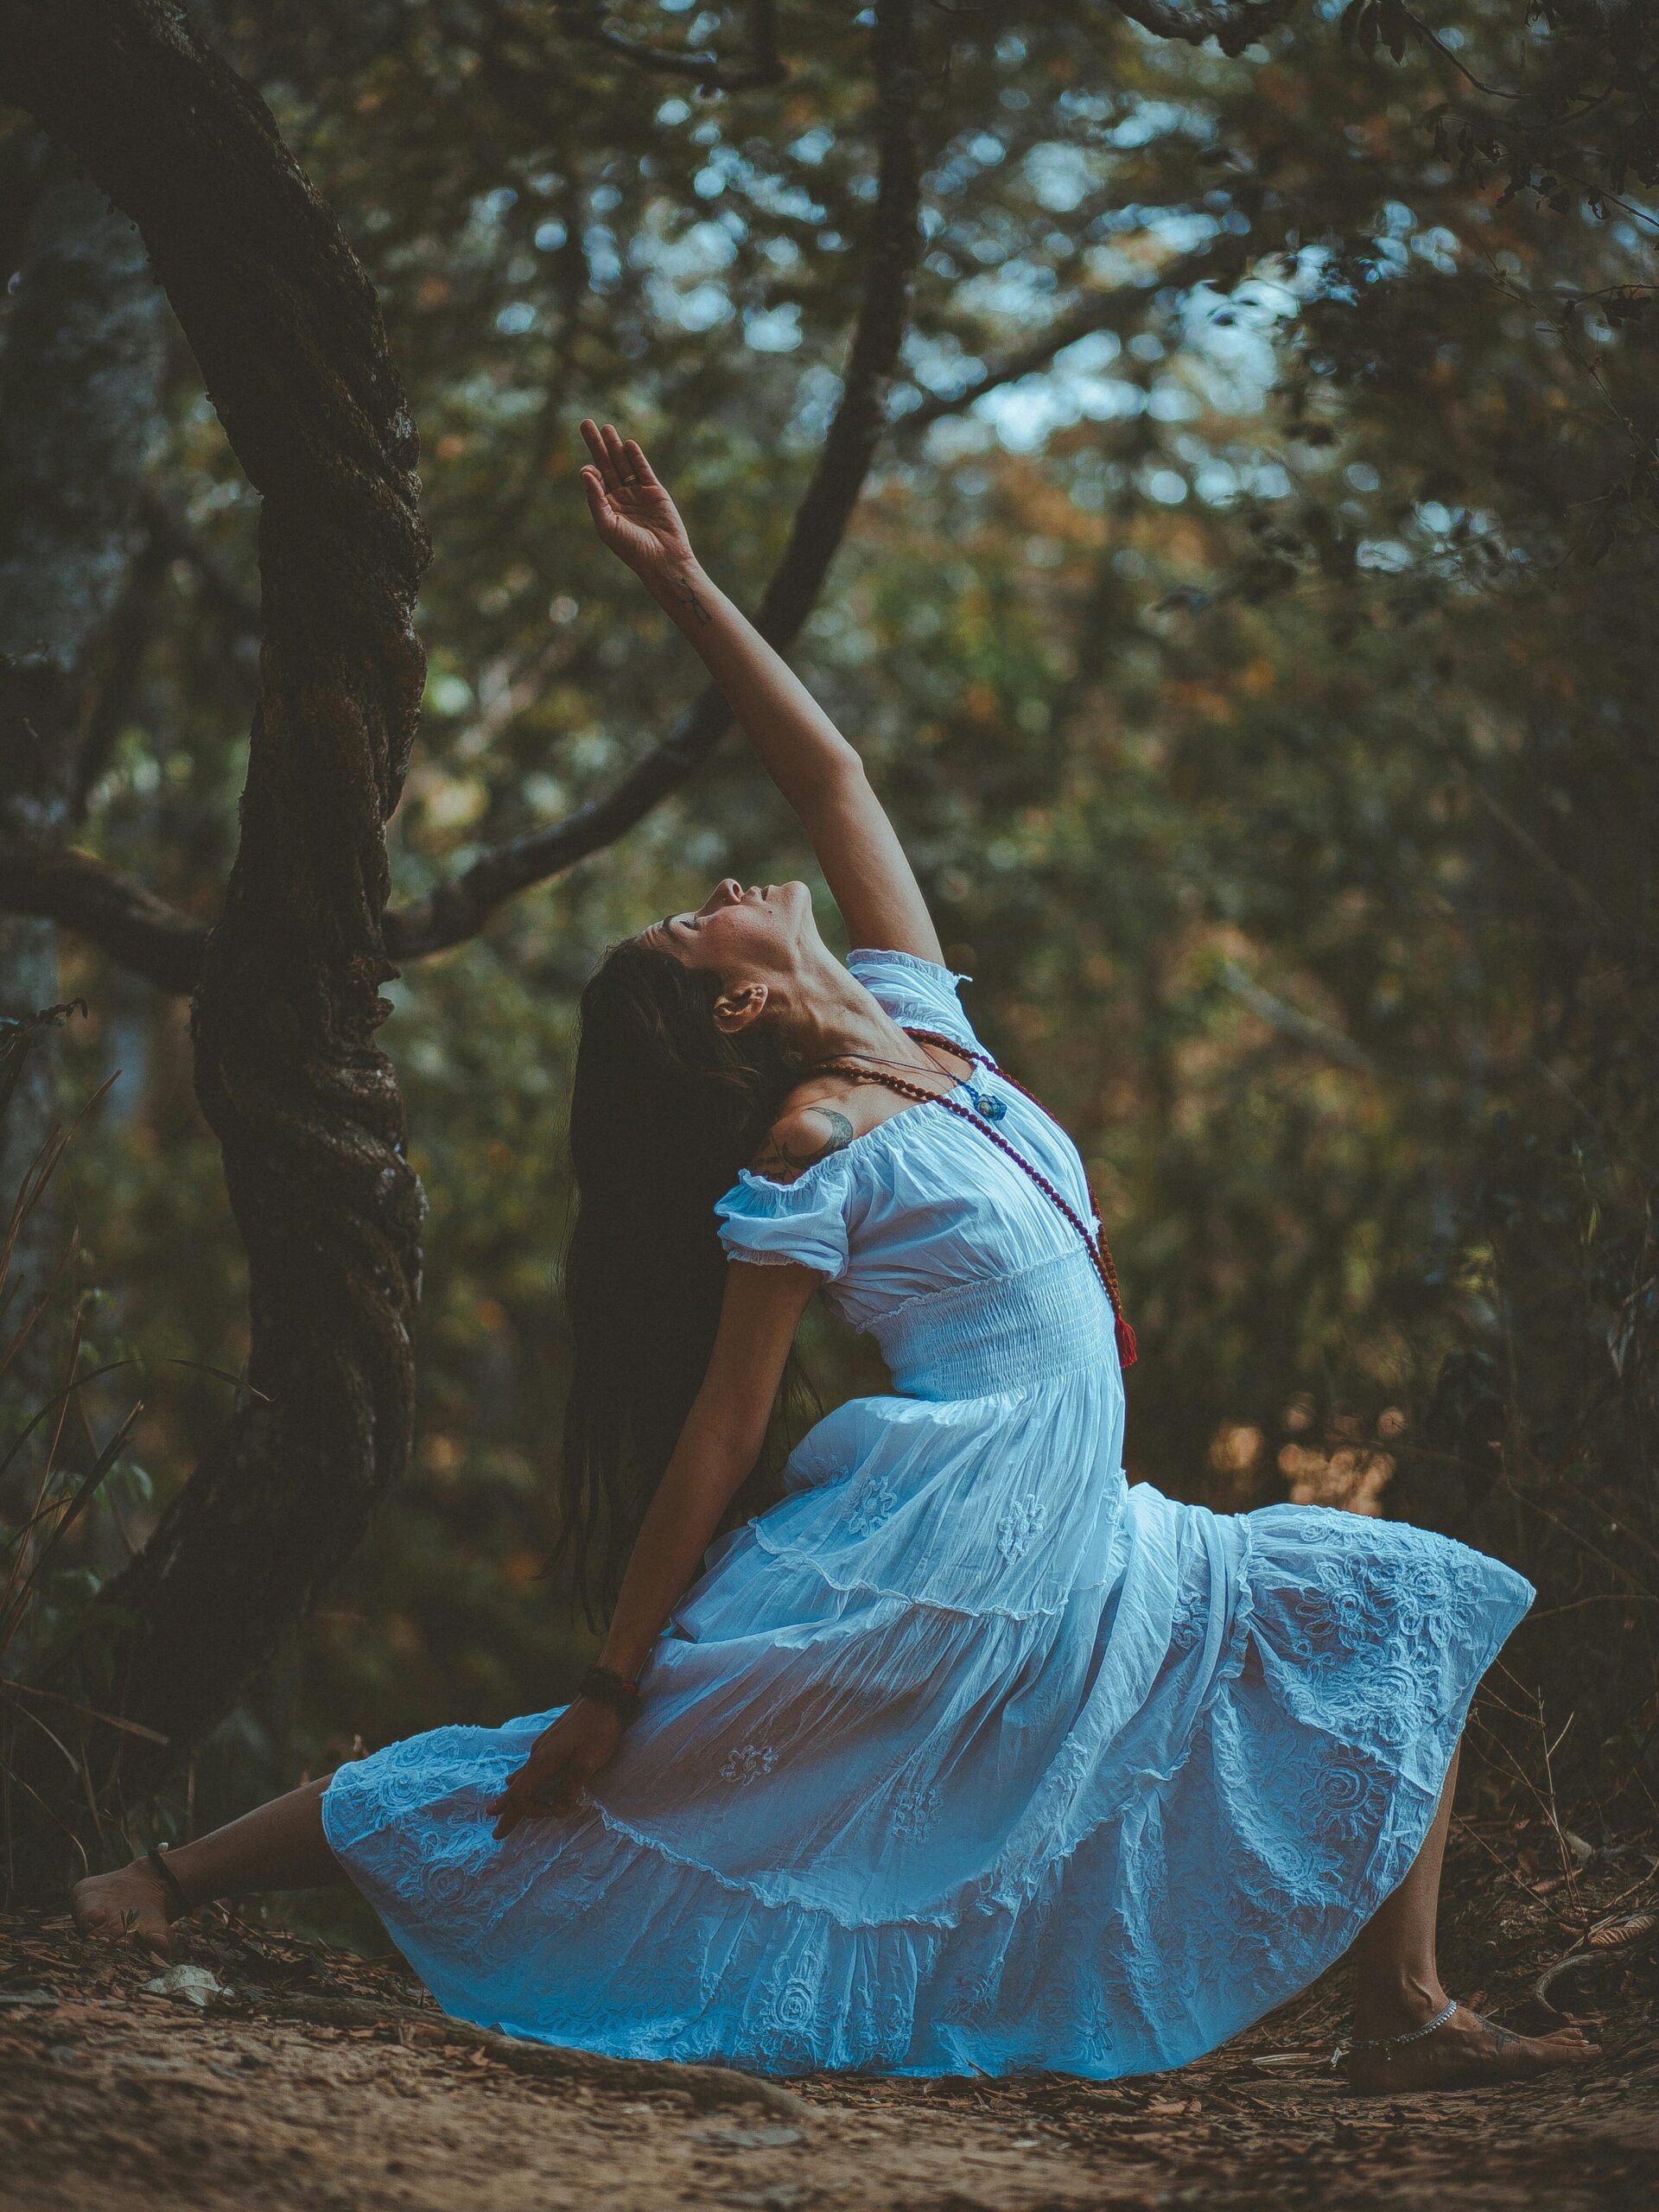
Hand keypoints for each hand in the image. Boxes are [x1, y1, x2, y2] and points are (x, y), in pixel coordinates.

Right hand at [486, 1698, 621, 1839]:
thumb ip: (570, 1787)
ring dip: (510, 1797)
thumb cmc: (598, 1729)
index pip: (522, 1795)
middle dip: (506, 1811)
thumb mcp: (588, 1761)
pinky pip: (528, 1767)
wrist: (602, 1696)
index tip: (554, 1812)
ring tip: (497, 1809)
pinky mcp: (550, 1742)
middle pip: (516, 1789)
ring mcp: (542, 1747)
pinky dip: (519, 1780)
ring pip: (521, 1777)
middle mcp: (537, 1755)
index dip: (532, 1811)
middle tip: (495, 1833)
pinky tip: (513, 1779)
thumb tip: (557, 1811)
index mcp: (543, 1761)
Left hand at [579, 418, 695, 579]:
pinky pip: (643, 470)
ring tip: (606, 427)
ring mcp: (637, 493)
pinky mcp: (655, 491)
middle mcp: (620, 498)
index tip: (589, 469)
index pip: (594, 481)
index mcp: (606, 508)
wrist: (663, 559)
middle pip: (605, 465)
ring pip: (623, 463)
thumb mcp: (608, 525)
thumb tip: (585, 472)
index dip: (590, 471)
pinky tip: (627, 444)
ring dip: (614, 445)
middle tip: (585, 423)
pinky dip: (636, 457)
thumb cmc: (632, 548)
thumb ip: (596, 499)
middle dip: (596, 445)